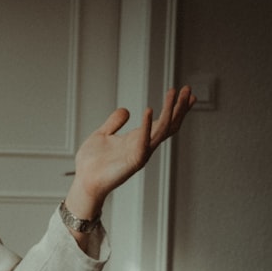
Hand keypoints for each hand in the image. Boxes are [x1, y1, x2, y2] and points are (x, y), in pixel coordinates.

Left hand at [67, 85, 195, 218]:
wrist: (84, 182)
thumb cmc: (92, 163)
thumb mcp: (102, 136)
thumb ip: (114, 123)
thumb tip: (126, 110)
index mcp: (137, 139)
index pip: (162, 122)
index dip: (175, 108)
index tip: (185, 93)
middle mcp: (143, 145)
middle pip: (168, 124)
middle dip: (179, 107)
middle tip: (188, 89)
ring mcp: (140, 153)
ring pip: (161, 130)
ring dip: (169, 110)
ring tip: (173, 93)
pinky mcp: (133, 161)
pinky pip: (143, 141)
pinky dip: (146, 125)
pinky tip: (148, 110)